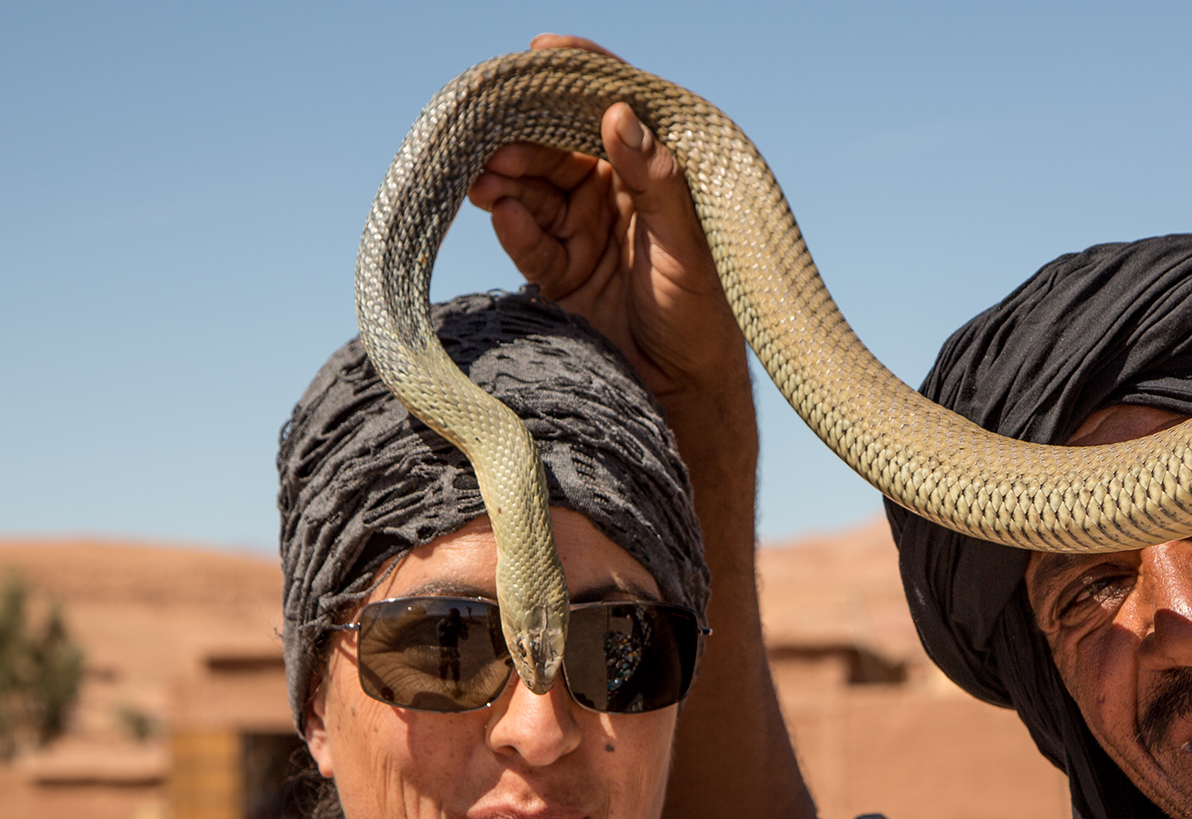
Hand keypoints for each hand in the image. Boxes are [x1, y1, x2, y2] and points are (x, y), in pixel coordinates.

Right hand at [467, 35, 749, 413]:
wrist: (684, 393)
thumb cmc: (705, 316)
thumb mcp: (688, 247)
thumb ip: (657, 183)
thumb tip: (619, 115)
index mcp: (655, 173)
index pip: (613, 109)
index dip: (578, 77)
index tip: (542, 52)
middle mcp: (616, 193)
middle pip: (558, 146)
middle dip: (524, 137)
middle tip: (494, 136)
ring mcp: (585, 230)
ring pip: (534, 188)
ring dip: (508, 178)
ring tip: (486, 176)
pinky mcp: (561, 272)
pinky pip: (529, 239)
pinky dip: (514, 226)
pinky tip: (502, 212)